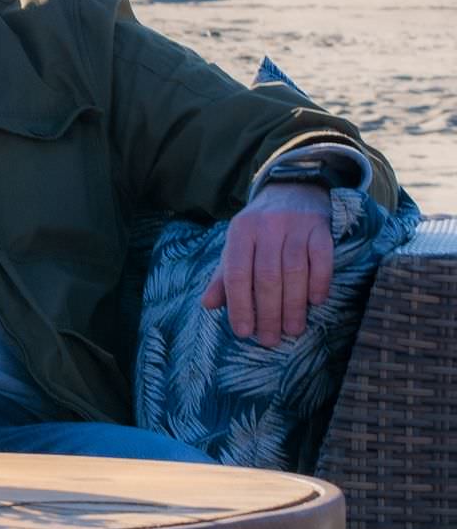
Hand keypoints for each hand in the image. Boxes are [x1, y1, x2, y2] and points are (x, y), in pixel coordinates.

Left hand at [200, 184, 331, 346]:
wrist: (293, 190)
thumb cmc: (260, 229)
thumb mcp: (237, 247)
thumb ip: (223, 276)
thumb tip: (207, 305)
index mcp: (240, 232)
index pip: (236, 273)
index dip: (239, 305)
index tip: (243, 332)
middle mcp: (266, 226)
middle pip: (267, 276)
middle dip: (268, 312)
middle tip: (270, 339)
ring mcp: (296, 225)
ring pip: (294, 271)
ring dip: (294, 305)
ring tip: (292, 329)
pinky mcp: (321, 227)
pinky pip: (322, 259)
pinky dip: (319, 282)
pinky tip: (316, 302)